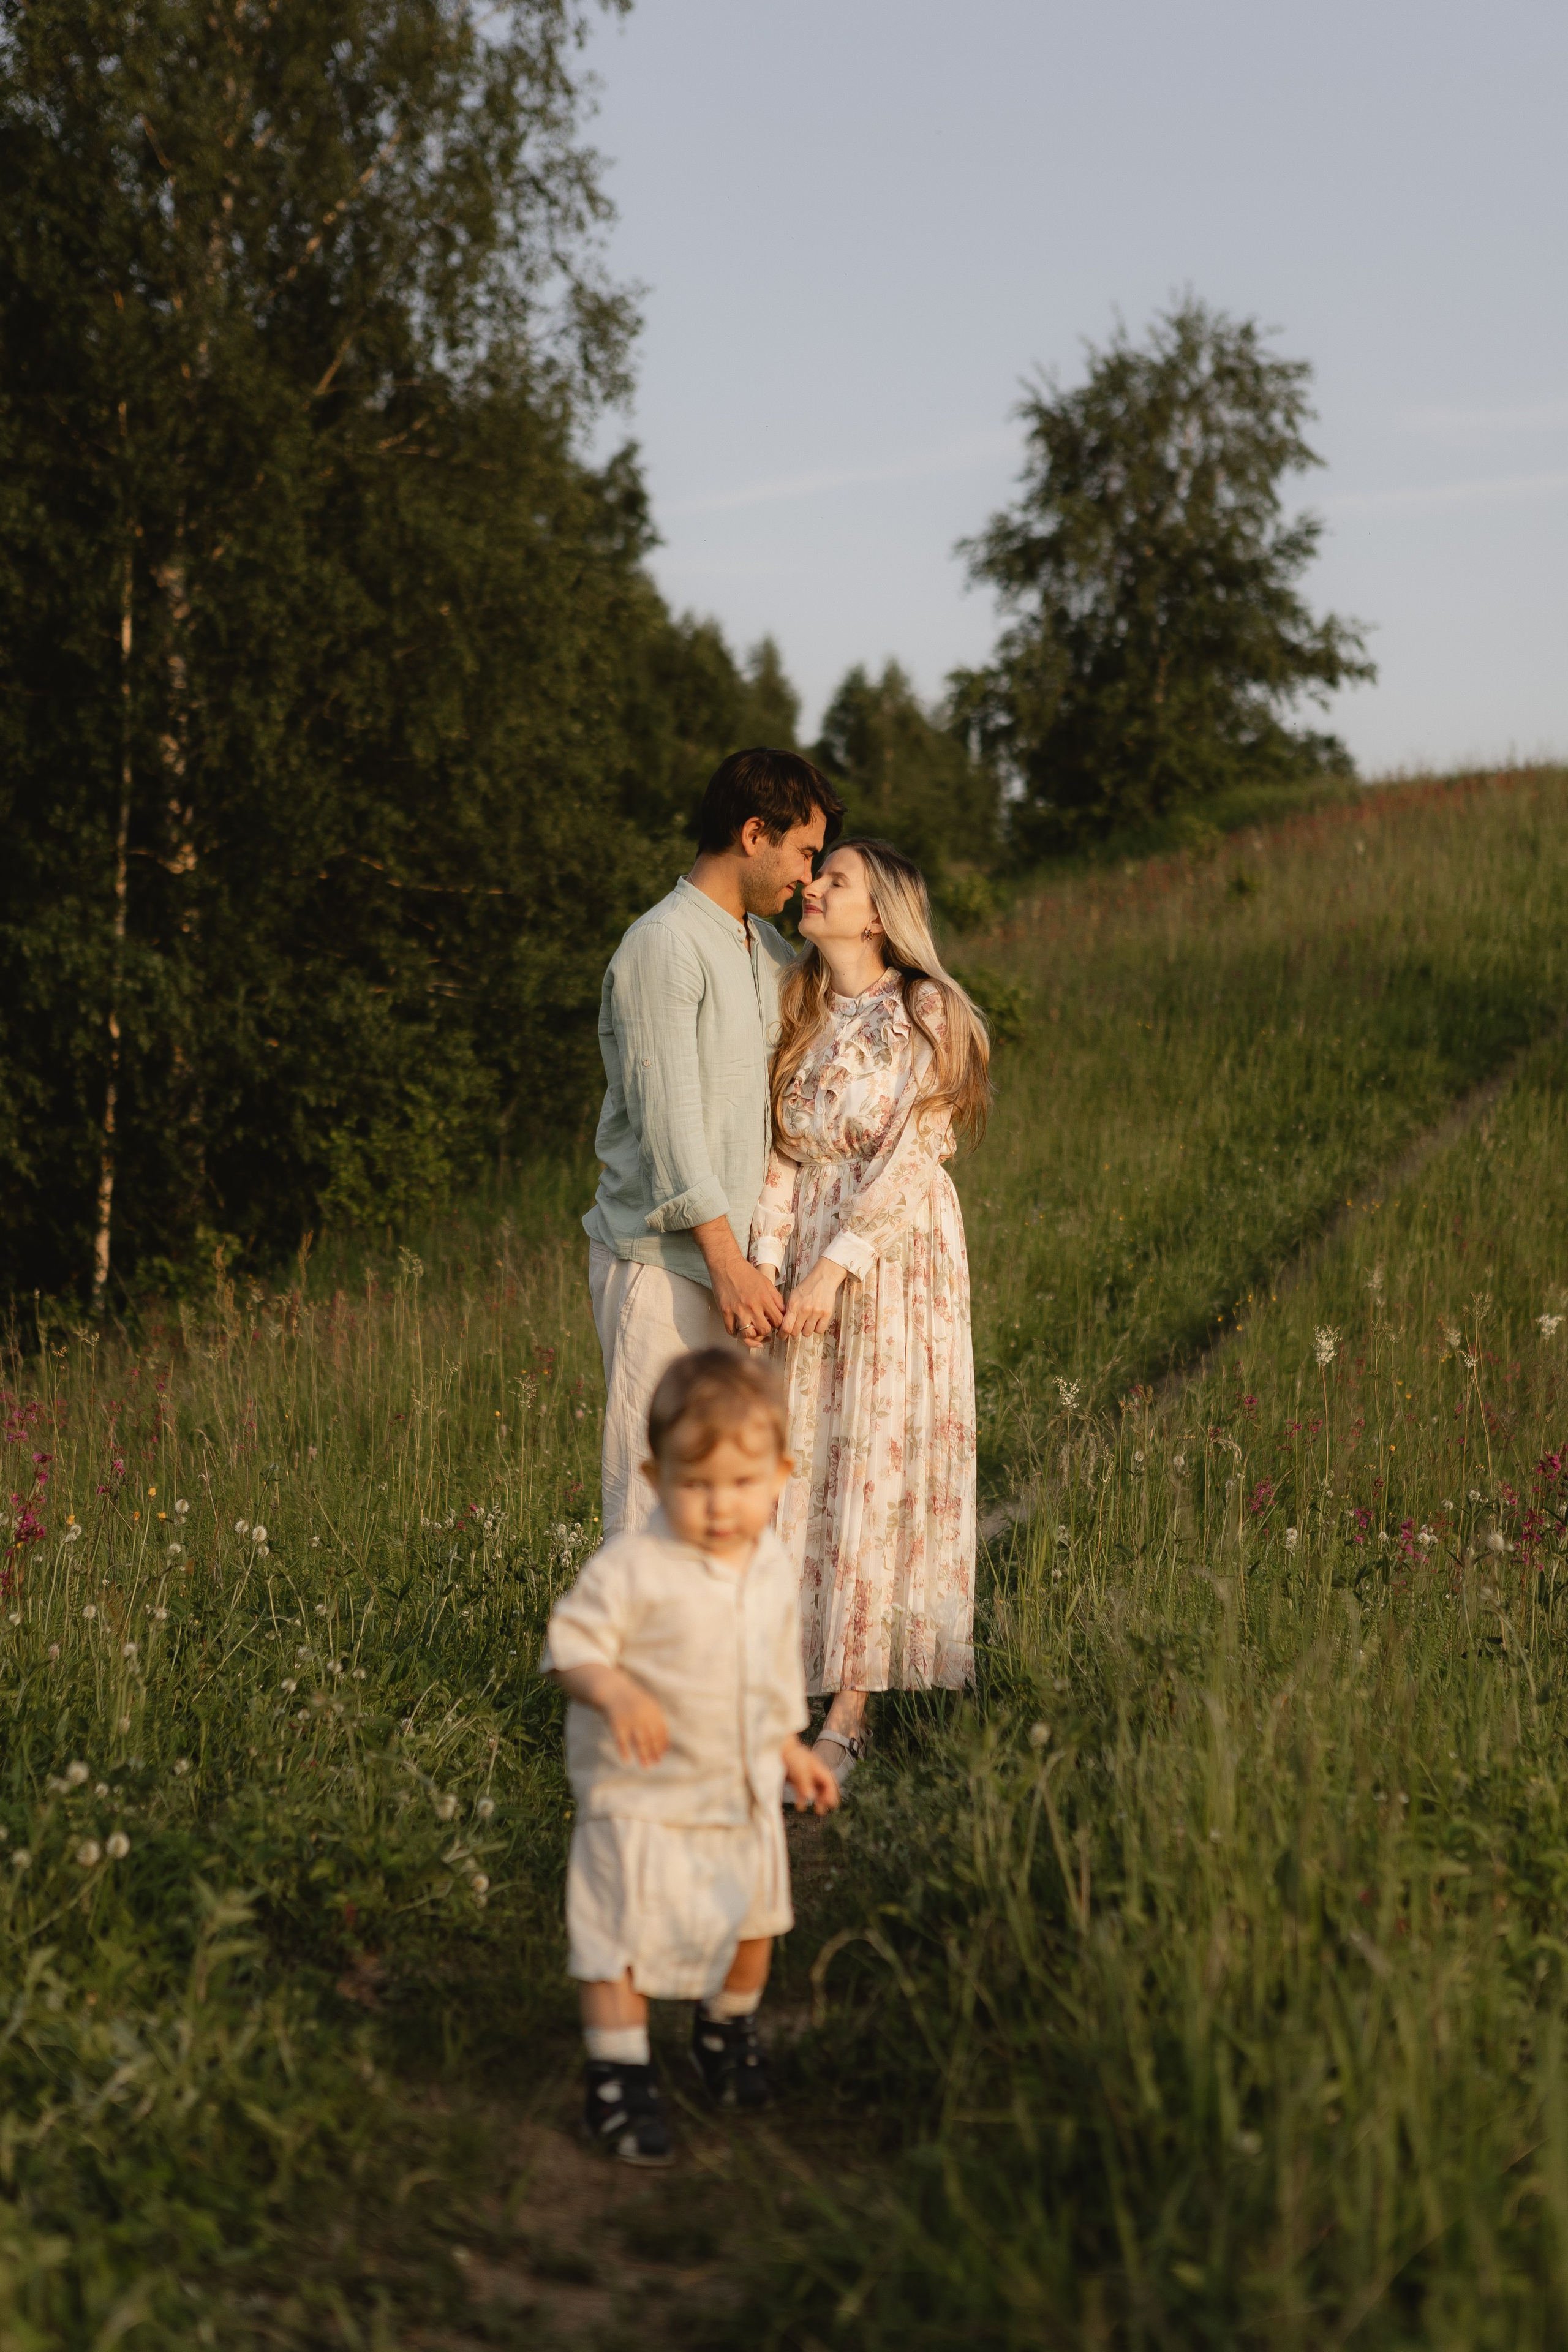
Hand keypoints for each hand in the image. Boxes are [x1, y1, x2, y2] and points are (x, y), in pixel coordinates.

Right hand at [601, 1671, 668, 1766]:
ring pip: (639, 1742)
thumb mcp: (647, 1706)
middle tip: (656, 1762)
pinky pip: (621, 1741)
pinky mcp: (616, 1724)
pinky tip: (626, 1760)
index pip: (661, 1730)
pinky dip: (624, 1751)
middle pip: (652, 1738)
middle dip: (655, 1751)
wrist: (612, 1690)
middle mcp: (643, 1715)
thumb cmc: (632, 1702)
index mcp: (653, 1710)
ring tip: (646, 1766)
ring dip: (643, 1755)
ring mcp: (630, 1720)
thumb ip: (657, 1721)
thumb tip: (666, 1746)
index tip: (662, 1754)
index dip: (662, 1743)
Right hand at [693, 1216, 783, 1347]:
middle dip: (766, 1333)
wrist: (727, 1265)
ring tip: (753, 1334)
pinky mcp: (725, 1312)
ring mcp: (738, 1310)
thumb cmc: (747, 1273)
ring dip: (752, 1337)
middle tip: (764, 1330)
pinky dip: (736, 1334)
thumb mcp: (766, 1282)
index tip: (775, 1325)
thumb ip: (776, 1298)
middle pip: (764, 1330)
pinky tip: (739, 1331)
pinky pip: (731, 1332)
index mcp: (765, 1298)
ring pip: (748, 1335)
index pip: (778, 1321)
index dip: (779, 1326)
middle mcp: (752, 1306)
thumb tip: (783, 1313)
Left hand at [779, 1255, 847, 1337]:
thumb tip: (783, 1325)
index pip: (786, 1327)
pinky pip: (819, 1331)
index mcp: (793, 1305)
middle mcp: (804, 1310)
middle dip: (794, 1331)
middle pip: (795, 1332)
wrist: (824, 1278)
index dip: (782, 1334)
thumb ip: (788, 1310)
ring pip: (807, 1333)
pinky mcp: (826, 1314)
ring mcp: (816, 1312)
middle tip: (796, 1327)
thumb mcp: (793, 1295)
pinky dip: (817, 1328)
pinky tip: (816, 1321)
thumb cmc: (807, 1286)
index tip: (782, 1336)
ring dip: (805, 1330)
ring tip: (807, 1322)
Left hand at [782, 1734, 839, 1814]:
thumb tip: (811, 1797)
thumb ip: (805, 1783)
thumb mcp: (800, 1769)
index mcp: (818, 1767)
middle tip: (824, 1810)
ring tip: (817, 1811)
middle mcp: (813, 1771)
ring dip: (817, 1800)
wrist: (775, 1748)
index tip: (831, 1804)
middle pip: (824, 1786)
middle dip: (826, 1798)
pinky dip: (803, 1799)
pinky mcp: (795, 1778)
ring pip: (815, 1789)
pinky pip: (802, 1790)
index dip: (832, 1792)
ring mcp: (804, 1775)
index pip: (829, 1781)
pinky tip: (801, 1807)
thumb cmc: (790, 1756)